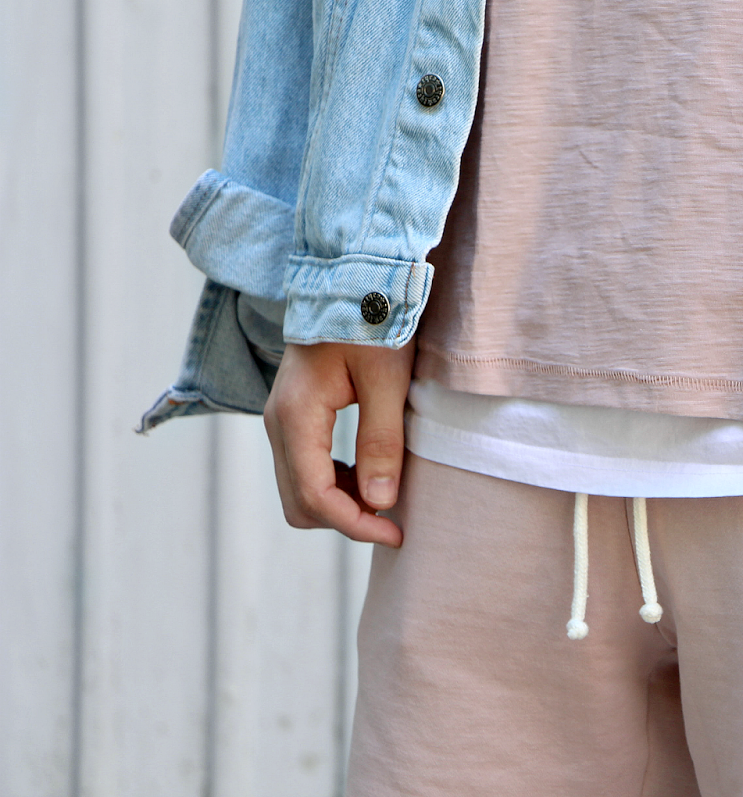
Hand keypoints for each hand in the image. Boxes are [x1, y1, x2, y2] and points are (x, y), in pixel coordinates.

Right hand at [262, 341, 415, 545]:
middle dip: (344, 518)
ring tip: (388, 491)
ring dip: (340, 501)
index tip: (396, 532)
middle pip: (299, 501)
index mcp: (296, 416)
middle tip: (394, 515)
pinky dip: (335, 481)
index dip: (355, 524)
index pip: (314, 496)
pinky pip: (305, 466)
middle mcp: (278, 422)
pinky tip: (371, 471)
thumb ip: (381, 441)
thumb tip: (379, 503)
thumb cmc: (373, 321)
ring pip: (299, 488)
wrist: (351, 277)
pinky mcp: (294, 415)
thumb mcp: (387, 381)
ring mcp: (282, 418)